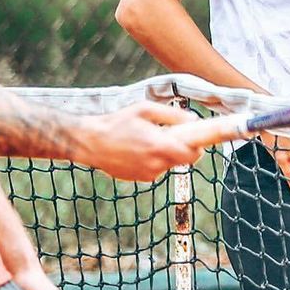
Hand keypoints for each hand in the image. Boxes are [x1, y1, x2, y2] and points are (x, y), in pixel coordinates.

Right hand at [79, 102, 203, 181]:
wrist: (91, 143)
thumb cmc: (117, 123)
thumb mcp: (145, 110)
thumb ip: (173, 115)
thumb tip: (193, 119)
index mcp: (160, 146)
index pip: (194, 155)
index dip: (198, 146)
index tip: (197, 138)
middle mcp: (156, 165)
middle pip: (183, 160)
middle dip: (181, 148)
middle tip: (170, 134)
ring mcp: (147, 174)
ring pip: (168, 164)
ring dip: (165, 154)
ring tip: (146, 140)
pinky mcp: (139, 179)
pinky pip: (155, 169)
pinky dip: (152, 160)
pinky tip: (137, 149)